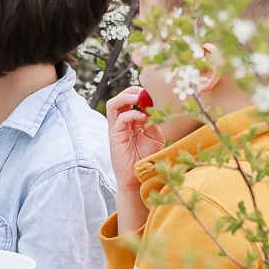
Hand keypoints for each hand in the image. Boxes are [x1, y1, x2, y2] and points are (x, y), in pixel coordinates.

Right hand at [104, 87, 162, 234]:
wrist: (139, 176)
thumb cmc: (147, 157)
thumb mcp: (155, 135)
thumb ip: (152, 120)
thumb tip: (152, 105)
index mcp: (130, 121)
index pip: (129, 100)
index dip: (139, 93)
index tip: (151, 93)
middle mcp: (121, 123)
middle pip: (119, 99)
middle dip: (131, 91)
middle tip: (144, 92)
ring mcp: (116, 129)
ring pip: (113, 104)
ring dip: (126, 97)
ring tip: (139, 98)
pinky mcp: (114, 137)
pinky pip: (119, 119)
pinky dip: (131, 114)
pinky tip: (143, 118)